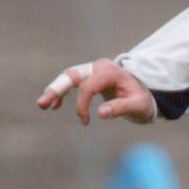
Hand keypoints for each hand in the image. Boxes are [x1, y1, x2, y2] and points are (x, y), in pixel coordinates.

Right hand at [37, 58, 156, 123]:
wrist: (146, 93)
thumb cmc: (143, 100)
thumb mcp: (138, 105)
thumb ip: (121, 108)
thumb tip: (101, 112)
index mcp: (111, 72)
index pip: (88, 87)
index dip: (82, 105)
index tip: (85, 121)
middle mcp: (99, 67)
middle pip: (72, 75)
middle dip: (56, 89)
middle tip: (42, 104)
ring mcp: (93, 69)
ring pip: (68, 77)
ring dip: (55, 90)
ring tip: (43, 105)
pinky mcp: (90, 76)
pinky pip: (72, 81)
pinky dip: (62, 91)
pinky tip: (55, 105)